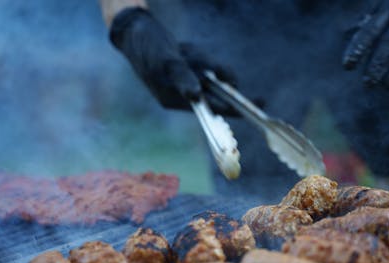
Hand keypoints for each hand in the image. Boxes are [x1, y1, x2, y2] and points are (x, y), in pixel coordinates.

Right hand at [109, 7, 238, 114]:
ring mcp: (181, 84)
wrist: (132, 28)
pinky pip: (201, 64)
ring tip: (183, 50)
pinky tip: (182, 49)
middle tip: (200, 58)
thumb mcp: (165, 59)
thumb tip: (195, 95)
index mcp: (172, 99)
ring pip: (208, 73)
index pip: (211, 107)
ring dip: (200, 58)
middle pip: (212, 88)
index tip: (256, 106)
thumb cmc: (146, 44)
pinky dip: (197, 55)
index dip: (233, 107)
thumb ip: (181, 76)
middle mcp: (179, 95)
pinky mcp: (183, 72)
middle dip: (212, 71)